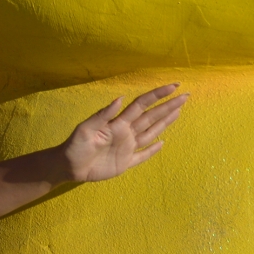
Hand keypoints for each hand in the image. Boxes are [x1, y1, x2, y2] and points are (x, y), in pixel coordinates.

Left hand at [59, 84, 186, 182]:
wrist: (68, 166)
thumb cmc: (75, 146)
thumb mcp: (86, 129)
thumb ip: (103, 115)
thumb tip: (120, 99)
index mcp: (118, 123)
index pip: (142, 105)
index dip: (157, 95)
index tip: (173, 87)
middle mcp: (126, 133)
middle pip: (151, 117)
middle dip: (168, 106)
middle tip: (185, 96)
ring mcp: (127, 147)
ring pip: (150, 133)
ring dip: (165, 123)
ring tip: (178, 111)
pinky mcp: (125, 163)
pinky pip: (142, 156)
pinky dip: (152, 151)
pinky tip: (162, 144)